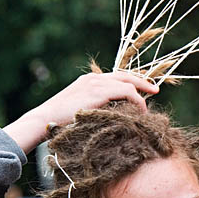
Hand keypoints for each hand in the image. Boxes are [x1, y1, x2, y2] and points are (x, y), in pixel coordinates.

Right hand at [4, 71, 158, 153]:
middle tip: (155, 89)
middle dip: (142, 82)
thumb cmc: (57, 122)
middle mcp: (93, 78)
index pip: (115, 77)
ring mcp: (96, 83)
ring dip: (141, 93)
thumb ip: (92, 110)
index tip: (143, 89)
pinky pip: (127, 92)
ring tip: (147, 107)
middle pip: (125, 75)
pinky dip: (137, 100)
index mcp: (88, 80)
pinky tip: (141, 111)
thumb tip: (106, 120)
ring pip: (128, 82)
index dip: (131, 82)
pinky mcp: (99, 92)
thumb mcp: (77, 112)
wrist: (43, 119)